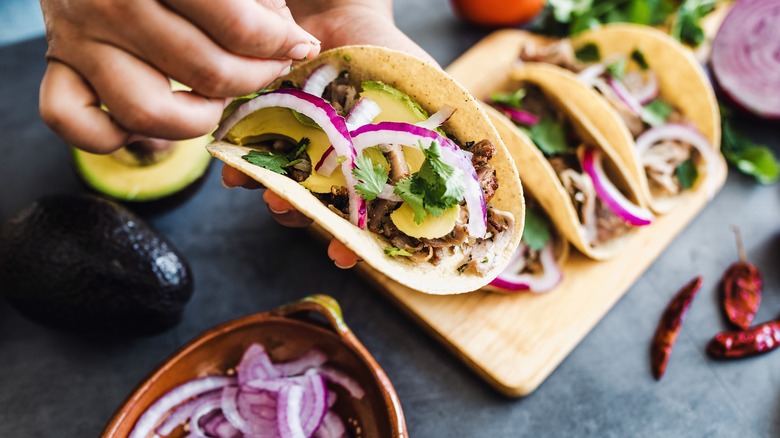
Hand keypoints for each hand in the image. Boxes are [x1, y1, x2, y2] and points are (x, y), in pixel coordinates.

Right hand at [38, 0, 319, 153]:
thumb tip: (293, 41)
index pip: (237, 27)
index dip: (281, 43)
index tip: (299, 45)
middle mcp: (110, 4)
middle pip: (205, 73)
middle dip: (255, 78)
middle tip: (271, 68)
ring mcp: (78, 40)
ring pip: (148, 113)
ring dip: (197, 119)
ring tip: (216, 98)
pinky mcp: (58, 67)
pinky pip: (75, 124)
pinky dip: (112, 136)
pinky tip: (153, 116)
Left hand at [223, 0, 436, 269]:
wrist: (344, 14)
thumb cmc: (391, 58)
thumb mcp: (431, 95)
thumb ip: (452, 134)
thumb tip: (484, 169)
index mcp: (372, 172)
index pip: (365, 220)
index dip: (355, 243)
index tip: (343, 256)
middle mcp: (334, 170)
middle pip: (319, 211)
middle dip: (306, 220)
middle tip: (296, 217)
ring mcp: (300, 152)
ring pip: (284, 189)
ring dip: (273, 196)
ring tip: (268, 192)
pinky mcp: (268, 129)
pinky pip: (251, 156)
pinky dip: (241, 166)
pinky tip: (236, 170)